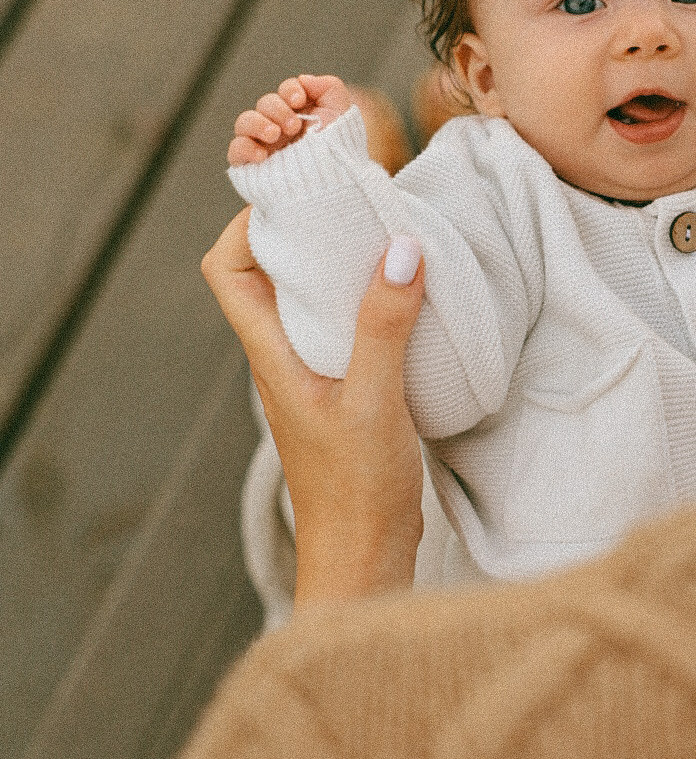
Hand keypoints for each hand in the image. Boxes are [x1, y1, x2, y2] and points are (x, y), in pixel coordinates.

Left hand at [202, 209, 424, 604]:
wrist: (365, 564)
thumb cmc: (357, 495)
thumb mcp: (375, 404)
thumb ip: (383, 328)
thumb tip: (397, 249)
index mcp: (271, 357)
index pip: (227, 272)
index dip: (246, 225)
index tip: (293, 194)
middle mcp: (283, 361)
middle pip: (267, 277)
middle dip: (298, 230)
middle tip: (344, 198)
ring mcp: (312, 378)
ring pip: (306, 302)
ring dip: (333, 264)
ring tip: (378, 234)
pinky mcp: (344, 395)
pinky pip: (341, 329)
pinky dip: (363, 301)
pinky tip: (403, 297)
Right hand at [228, 74, 355, 165]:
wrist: (333, 187)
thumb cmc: (337, 152)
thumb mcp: (341, 114)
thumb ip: (328, 87)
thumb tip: (303, 79)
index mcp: (299, 114)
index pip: (286, 91)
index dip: (290, 89)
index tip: (300, 100)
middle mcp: (279, 126)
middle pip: (265, 103)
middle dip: (278, 110)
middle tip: (295, 126)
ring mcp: (263, 145)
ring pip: (244, 121)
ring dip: (258, 123)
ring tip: (276, 135)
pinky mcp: (251, 165)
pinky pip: (236, 150)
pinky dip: (245, 147)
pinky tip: (263, 155)